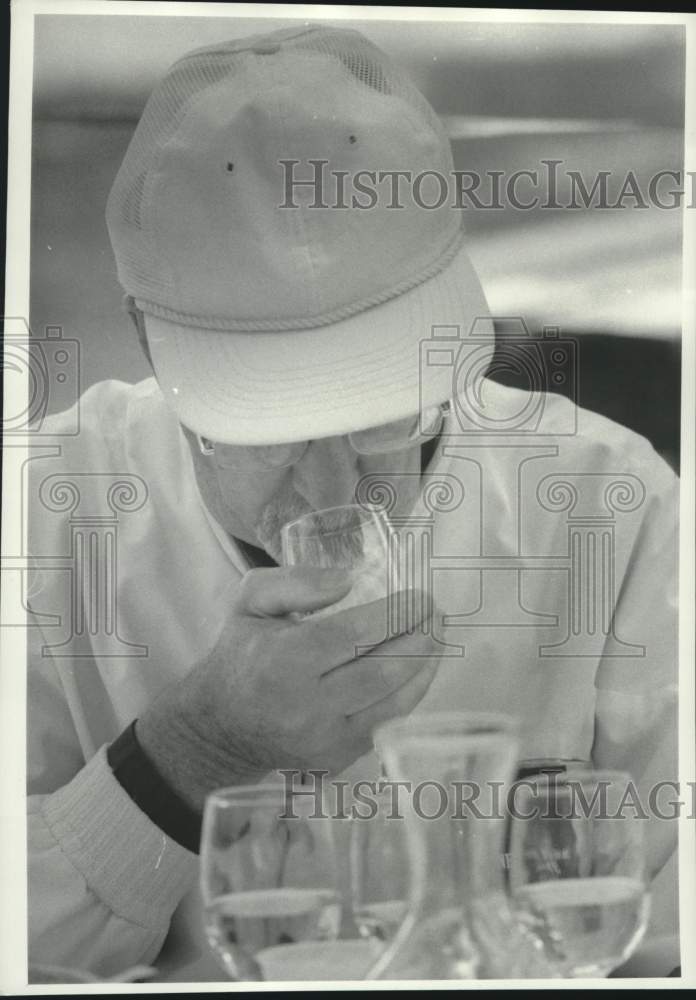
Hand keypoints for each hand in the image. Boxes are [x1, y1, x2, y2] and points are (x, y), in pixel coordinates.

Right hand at [137, 566, 439, 809]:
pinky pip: (388, 723)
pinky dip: (410, 694)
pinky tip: (419, 668)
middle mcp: (305, 706)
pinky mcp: (337, 758)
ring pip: (394, 702)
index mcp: (282, 661)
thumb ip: (294, 582)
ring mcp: (324, 739)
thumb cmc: (242, 653)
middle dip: (420, 639)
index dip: (394, 616)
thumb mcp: (251, 601)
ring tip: (437, 637)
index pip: (352, 636)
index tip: (419, 597)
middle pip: (381, 671)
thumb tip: (348, 582)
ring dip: (425, 667)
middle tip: (436, 614)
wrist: (221, 726)